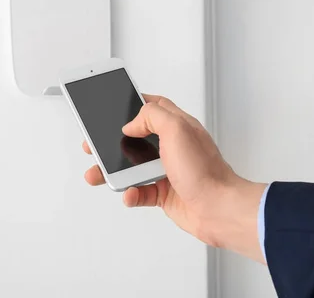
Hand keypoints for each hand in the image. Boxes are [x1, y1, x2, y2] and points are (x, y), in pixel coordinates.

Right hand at [82, 95, 266, 261]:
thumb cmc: (205, 171)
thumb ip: (152, 117)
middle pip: (137, 138)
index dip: (135, 104)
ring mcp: (168, 170)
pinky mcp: (165, 193)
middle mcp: (173, 147)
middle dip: (113, 142)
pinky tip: (129, 193)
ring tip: (97, 174)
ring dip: (113, 171)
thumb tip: (132, 123)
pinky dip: (130, 194)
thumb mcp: (177, 129)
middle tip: (94, 144)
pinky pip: (140, 192)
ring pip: (133, 167)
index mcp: (179, 126)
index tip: (116, 106)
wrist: (218, 209)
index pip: (155, 107)